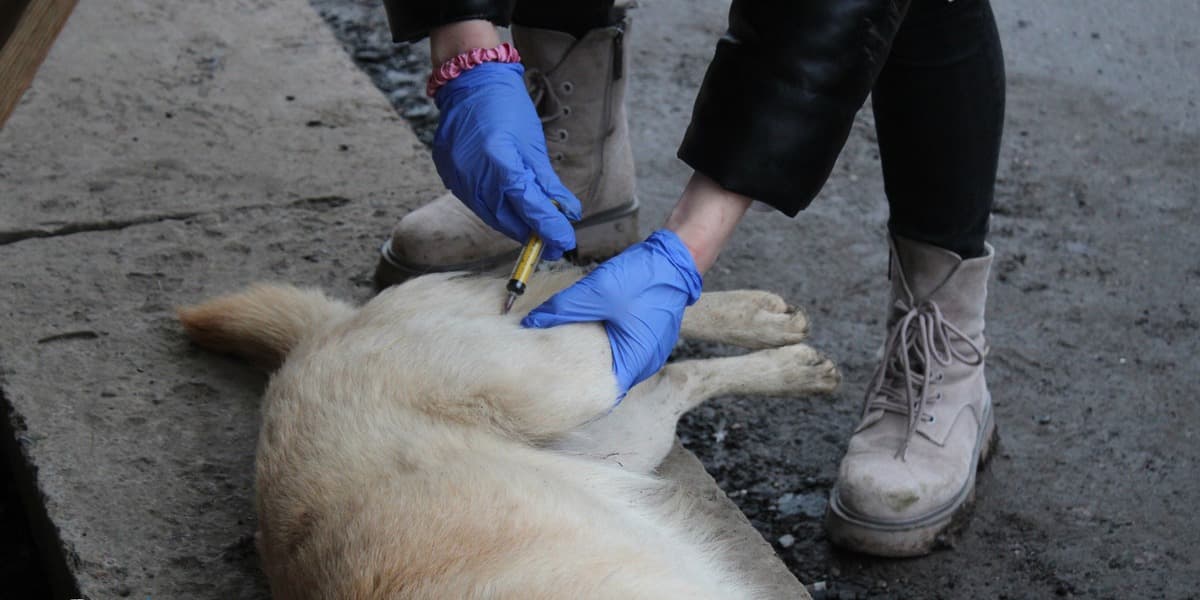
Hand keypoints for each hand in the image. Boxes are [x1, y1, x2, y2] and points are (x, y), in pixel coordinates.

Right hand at [432, 61, 581, 260]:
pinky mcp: (449, 175)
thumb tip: (568, 212)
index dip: (550, 228)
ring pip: (491, 216)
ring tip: (534, 225)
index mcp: (501, 162)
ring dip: (515, 224)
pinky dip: (496, 209)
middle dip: (533, 233)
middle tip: (554, 239)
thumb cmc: (507, 107)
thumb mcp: (534, 144)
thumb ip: (548, 183)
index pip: (530, 208)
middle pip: (508, 220)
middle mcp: (475, 174)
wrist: (471, 83)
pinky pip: (476, 203)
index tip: (565, 241)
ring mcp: (458, 177)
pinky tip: (509, 205)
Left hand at [521, 230, 702, 397]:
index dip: (575, 388)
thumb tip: (533, 323)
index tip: (553, 381)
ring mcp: (651, 351)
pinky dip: (608, 343)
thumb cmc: (643, 277)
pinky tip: (593, 330)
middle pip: (608, 376)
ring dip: (596, 355)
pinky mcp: (650, 338)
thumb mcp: (597, 291)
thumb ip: (563, 309)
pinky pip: (624, 348)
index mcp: (636, 360)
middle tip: (555, 362)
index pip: (602, 391)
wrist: (675, 259)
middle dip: (582, 369)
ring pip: (616, 361)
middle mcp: (647, 362)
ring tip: (570, 346)